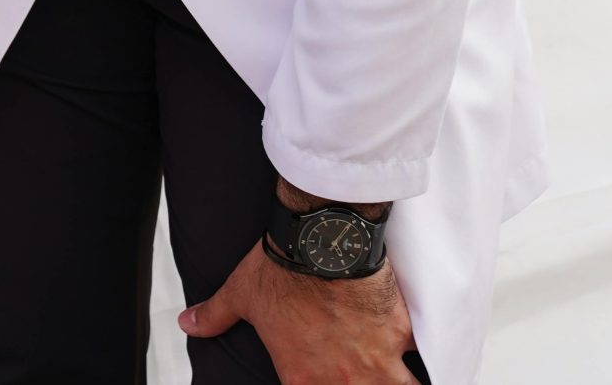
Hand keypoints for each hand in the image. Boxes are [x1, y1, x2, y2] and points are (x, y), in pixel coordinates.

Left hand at [179, 241, 418, 384]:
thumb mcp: (240, 295)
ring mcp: (377, 362)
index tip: (323, 379)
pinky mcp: (401, 335)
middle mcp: (342, 379)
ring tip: (397, 378)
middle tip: (362, 376)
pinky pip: (424, 358)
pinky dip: (423, 357)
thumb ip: (214, 316)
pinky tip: (422, 356)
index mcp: (301, 378)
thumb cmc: (281, 268)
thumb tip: (187, 323)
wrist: (322, 240)